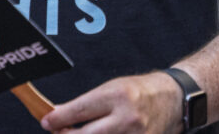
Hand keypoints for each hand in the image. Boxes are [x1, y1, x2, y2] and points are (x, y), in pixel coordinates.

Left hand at [40, 72, 182, 133]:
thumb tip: (57, 117)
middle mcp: (127, 118)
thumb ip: (86, 104)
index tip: (46, 121)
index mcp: (116, 96)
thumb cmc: (137, 92)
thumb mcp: (110, 89)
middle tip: (58, 130)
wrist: (172, 99)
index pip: (79, 111)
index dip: (58, 119)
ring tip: (77, 132)